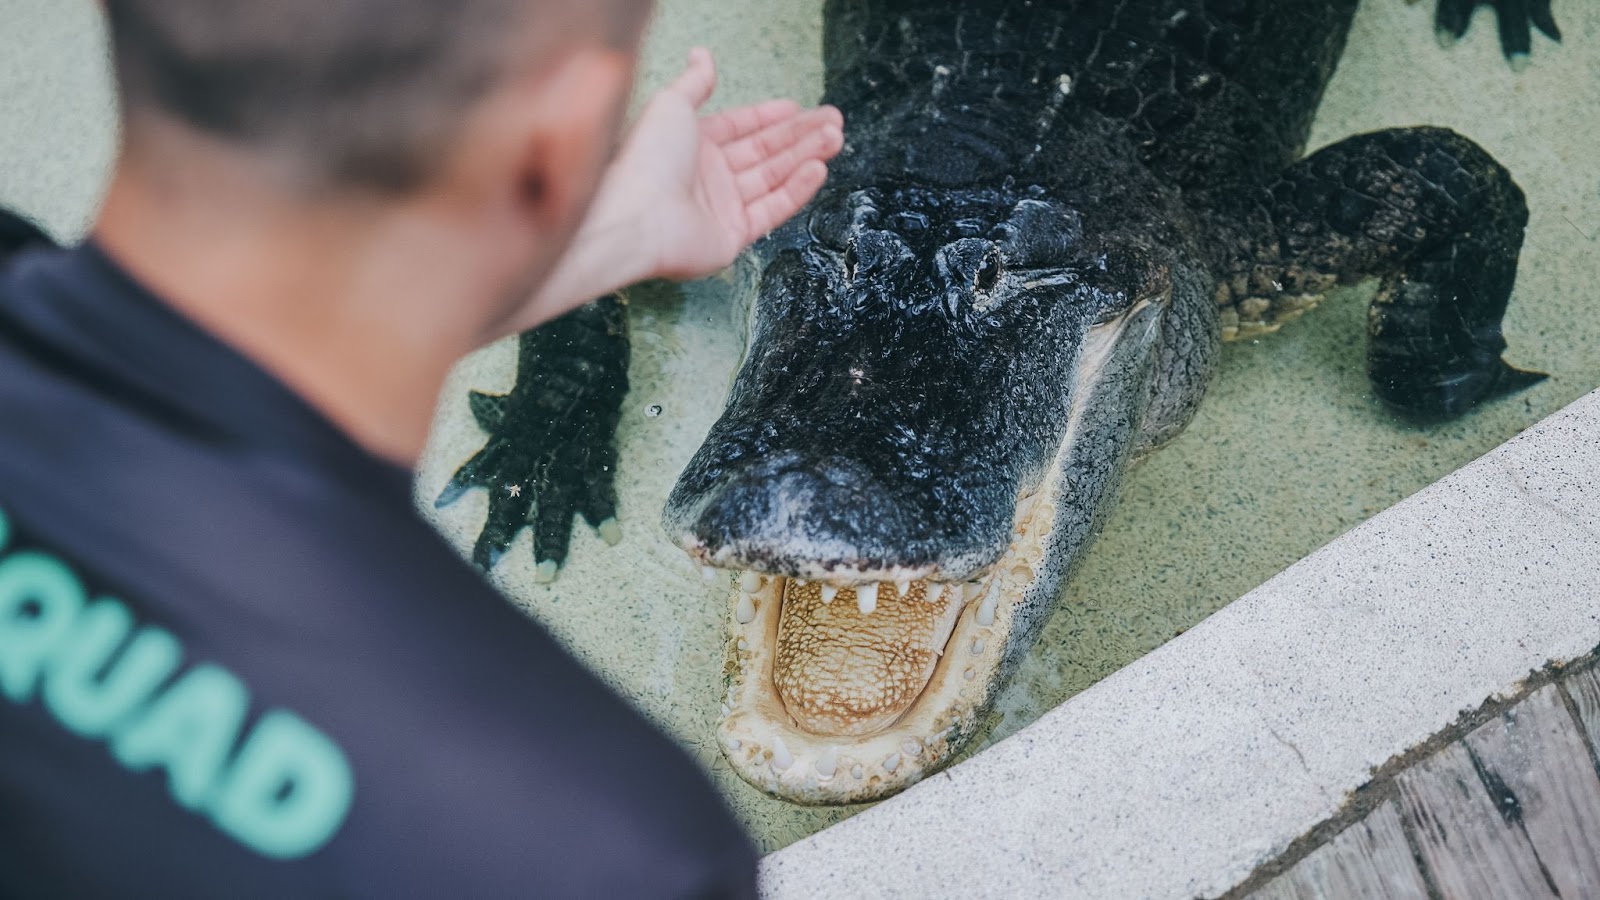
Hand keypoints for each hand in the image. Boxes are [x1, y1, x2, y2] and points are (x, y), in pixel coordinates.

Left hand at [612, 47, 844, 279]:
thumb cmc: (648, 159)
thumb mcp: (672, 105)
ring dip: (805, 157)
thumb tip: (702, 53)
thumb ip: (695, 82)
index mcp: (691, 146)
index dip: (769, 117)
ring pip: (772, 178)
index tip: (799, 108)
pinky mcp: (732, 237)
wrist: (637, 217)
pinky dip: (796, 190)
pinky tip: (818, 168)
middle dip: (799, 136)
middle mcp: (707, 178)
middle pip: (763, 153)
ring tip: (835, 138)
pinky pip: (771, 209)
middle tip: (833, 121)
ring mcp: (721, 209)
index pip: (739, 128)